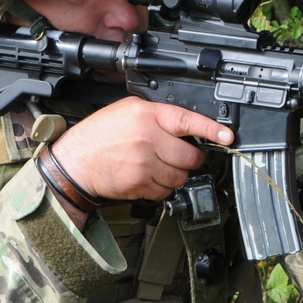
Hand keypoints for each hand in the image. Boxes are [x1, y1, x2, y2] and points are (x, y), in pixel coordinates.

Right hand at [51, 99, 232, 201]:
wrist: (75, 162)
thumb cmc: (99, 136)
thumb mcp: (126, 111)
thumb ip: (156, 115)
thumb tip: (186, 126)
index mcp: (145, 115)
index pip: (187, 121)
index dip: (211, 130)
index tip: (227, 136)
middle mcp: (147, 138)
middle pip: (190, 156)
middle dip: (190, 158)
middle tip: (181, 155)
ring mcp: (144, 164)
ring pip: (180, 176)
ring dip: (176, 174)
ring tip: (159, 166)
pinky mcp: (139, 184)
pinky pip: (165, 191)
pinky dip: (162, 187)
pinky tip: (148, 177)